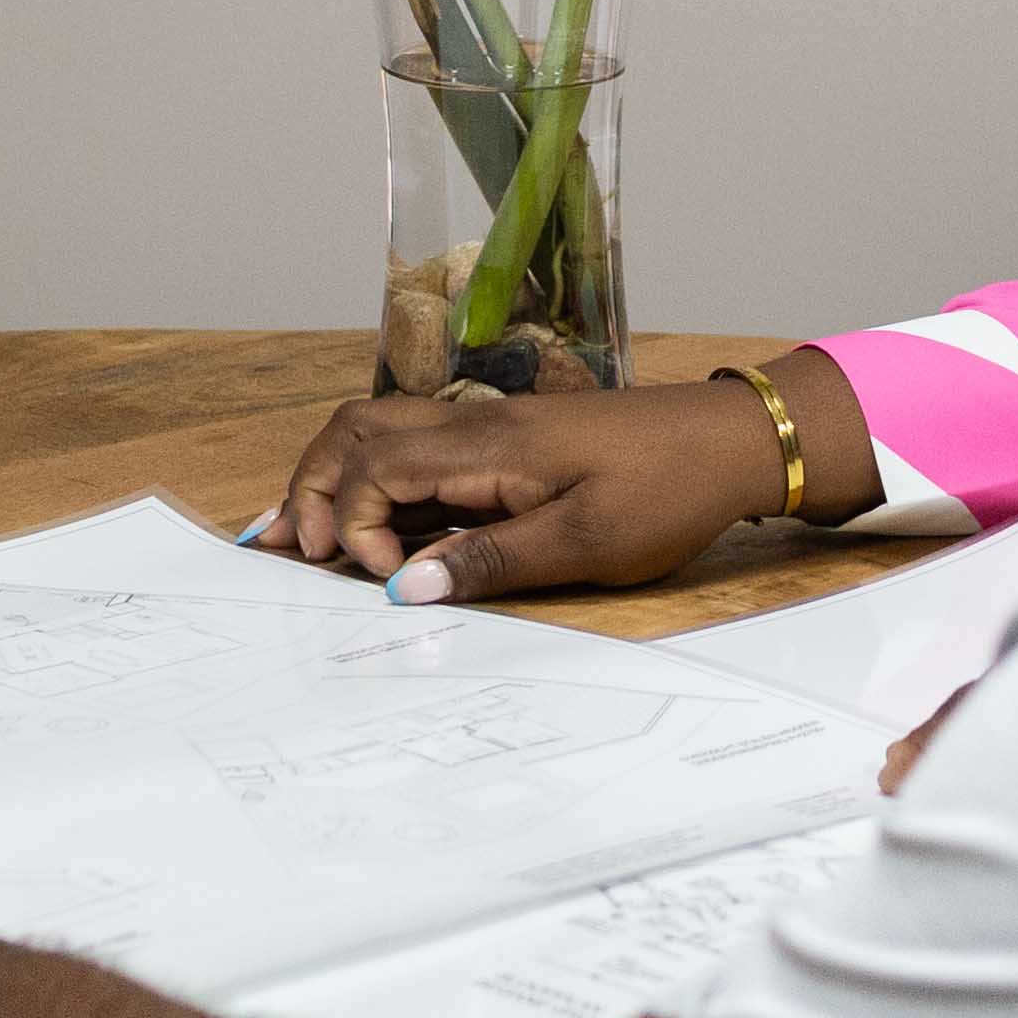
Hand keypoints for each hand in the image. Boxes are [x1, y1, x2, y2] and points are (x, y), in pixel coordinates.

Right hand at [266, 363, 864, 601]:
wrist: (731, 441)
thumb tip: (405, 590)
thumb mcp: (585, 542)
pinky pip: (419, 449)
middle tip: (285, 550)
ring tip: (301, 534)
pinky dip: (375, 479)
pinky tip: (368, 522)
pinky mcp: (508, 445)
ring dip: (335, 478)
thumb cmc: (668, 490)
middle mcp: (477, 427)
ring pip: (381, 432)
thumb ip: (491, 562)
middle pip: (357, 431)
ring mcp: (490, 430)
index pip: (377, 467)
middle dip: (309, 485)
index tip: (374, 577)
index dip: (352, 522)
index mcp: (489, 446)